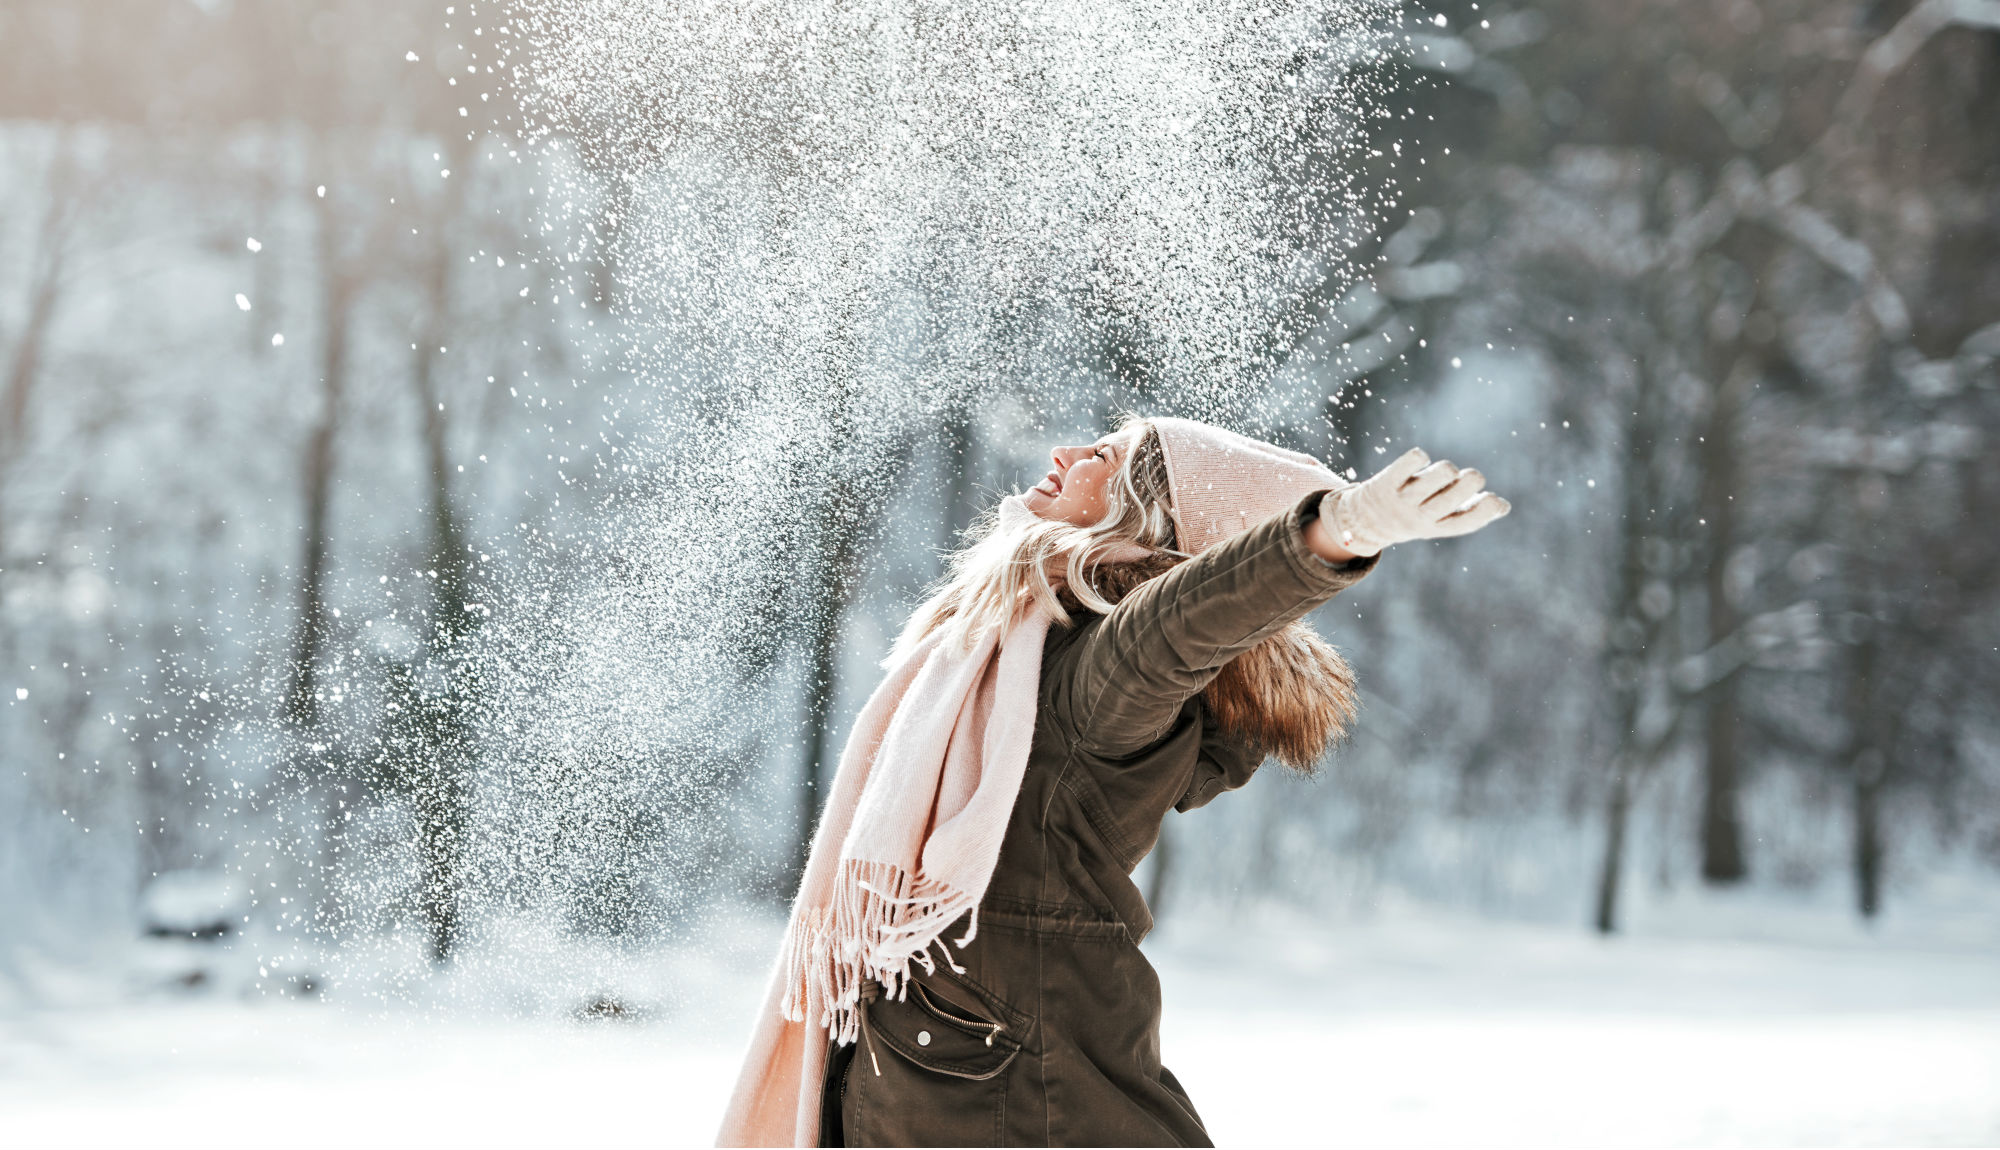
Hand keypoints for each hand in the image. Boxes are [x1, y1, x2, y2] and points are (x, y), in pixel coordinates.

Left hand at [1320, 448, 1509, 557]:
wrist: (1362, 522)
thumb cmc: (1412, 516)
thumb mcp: (1438, 521)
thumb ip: (1469, 513)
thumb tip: (1503, 506)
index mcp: (1436, 526)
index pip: (1464, 523)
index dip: (1484, 511)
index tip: (1496, 500)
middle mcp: (1419, 516)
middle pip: (1454, 496)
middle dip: (1470, 481)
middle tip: (1468, 478)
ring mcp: (1402, 499)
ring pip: (1438, 475)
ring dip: (1447, 469)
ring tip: (1443, 473)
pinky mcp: (1385, 483)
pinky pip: (1409, 463)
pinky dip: (1419, 457)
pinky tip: (1418, 461)